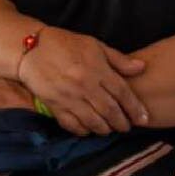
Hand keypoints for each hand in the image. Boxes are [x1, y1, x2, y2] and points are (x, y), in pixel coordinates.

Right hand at [17, 27, 147, 136]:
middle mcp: (85, 86)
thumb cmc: (65, 44)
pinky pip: (72, 125)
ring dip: (105, 129)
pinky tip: (88, 130)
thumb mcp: (95, 45)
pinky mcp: (54, 106)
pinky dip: (82, 131)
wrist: (31, 48)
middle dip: (122, 122)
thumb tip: (141, 67)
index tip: (143, 118)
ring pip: (93, 121)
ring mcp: (69, 98)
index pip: (122, 93)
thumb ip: (118, 59)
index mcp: (97, 69)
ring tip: (110, 130)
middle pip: (110, 111)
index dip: (135, 108)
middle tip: (127, 127)